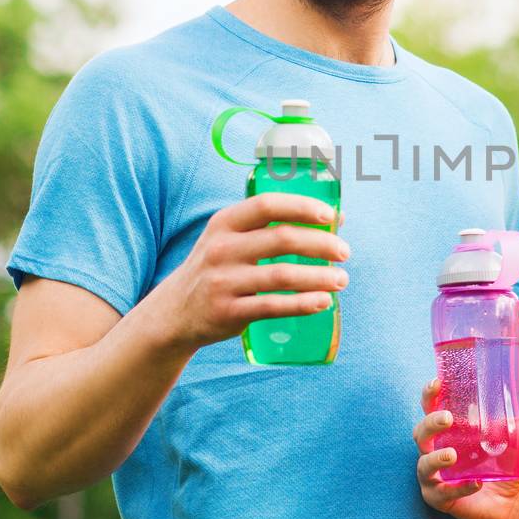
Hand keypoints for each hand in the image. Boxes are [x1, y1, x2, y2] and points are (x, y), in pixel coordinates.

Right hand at [148, 193, 348, 351]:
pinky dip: (302, 304)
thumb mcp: (230, 239)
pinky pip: (272, 306)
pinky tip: (323, 302)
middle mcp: (221, 248)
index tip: (330, 215)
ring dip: (319, 277)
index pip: (267, 205)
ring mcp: (223, 281)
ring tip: (341, 280)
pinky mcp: (227, 311)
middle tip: (344, 252)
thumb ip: (272, 226)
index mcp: (225, 223)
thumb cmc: (218, 268)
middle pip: (281, 239)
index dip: (302, 207)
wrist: (174, 312)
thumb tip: (334, 217)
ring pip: (282, 275)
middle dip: (320, 244)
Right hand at [413, 379, 518, 518]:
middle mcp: (434, 451)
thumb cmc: (501, 464)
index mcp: (447, 432)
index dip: (429, 395)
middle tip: (447, 418)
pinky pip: (443, 494)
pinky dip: (459, 487)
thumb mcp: (515, 438)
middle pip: (421, 434)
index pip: (430, 409)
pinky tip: (476, 482)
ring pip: (424, 465)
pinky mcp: (440, 499)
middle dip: (430, 424)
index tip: (437, 383)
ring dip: (436, 458)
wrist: (507, 503)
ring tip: (452, 455)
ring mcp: (434, 476)